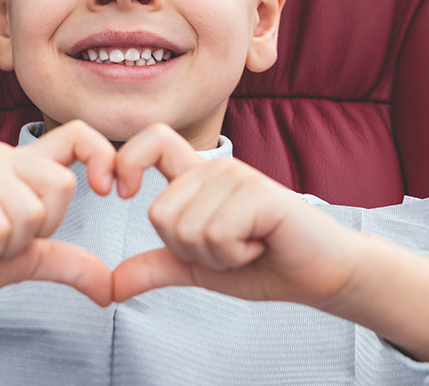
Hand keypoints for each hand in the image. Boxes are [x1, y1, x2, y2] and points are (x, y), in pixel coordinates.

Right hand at [0, 119, 118, 309]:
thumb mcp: (25, 260)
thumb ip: (68, 263)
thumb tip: (109, 288)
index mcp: (21, 165)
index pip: (78, 135)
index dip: (102, 156)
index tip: (109, 191)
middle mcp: (0, 156)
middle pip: (61, 184)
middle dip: (39, 229)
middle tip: (0, 237)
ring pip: (31, 212)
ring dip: (7, 245)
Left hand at [108, 124, 366, 308]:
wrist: (318, 275)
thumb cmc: (263, 265)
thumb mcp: (198, 268)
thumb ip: (155, 267)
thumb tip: (110, 286)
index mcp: (198, 178)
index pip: (151, 141)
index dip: (127, 162)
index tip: (122, 193)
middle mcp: (216, 168)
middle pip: (160, 214)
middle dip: (190, 251)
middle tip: (231, 246)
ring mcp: (239, 176)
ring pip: (187, 229)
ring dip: (218, 256)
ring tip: (249, 245)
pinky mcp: (259, 192)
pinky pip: (216, 234)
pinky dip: (236, 255)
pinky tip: (262, 243)